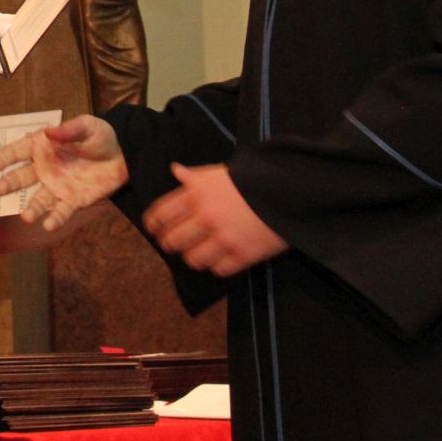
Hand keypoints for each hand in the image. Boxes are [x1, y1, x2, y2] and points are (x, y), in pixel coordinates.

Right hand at [0, 115, 127, 230]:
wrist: (123, 157)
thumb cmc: (100, 137)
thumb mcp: (87, 126)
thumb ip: (69, 130)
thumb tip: (49, 132)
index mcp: (43, 147)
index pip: (17, 152)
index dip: (3, 159)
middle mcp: (45, 168)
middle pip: (22, 177)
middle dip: (9, 183)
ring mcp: (57, 186)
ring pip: (39, 199)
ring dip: (32, 208)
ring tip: (27, 216)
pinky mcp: (72, 201)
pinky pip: (61, 211)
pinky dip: (55, 219)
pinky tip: (48, 225)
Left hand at [143, 163, 286, 275]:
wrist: (287, 191)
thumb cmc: (251, 179)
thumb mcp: (219, 172)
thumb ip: (195, 176)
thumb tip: (175, 170)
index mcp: (196, 194)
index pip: (161, 215)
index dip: (153, 225)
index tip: (154, 230)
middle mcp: (205, 217)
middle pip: (172, 241)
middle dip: (170, 243)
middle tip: (174, 244)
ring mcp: (224, 238)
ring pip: (193, 259)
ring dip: (193, 256)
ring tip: (198, 252)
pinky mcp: (243, 255)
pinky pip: (219, 269)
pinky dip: (217, 265)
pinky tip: (221, 258)